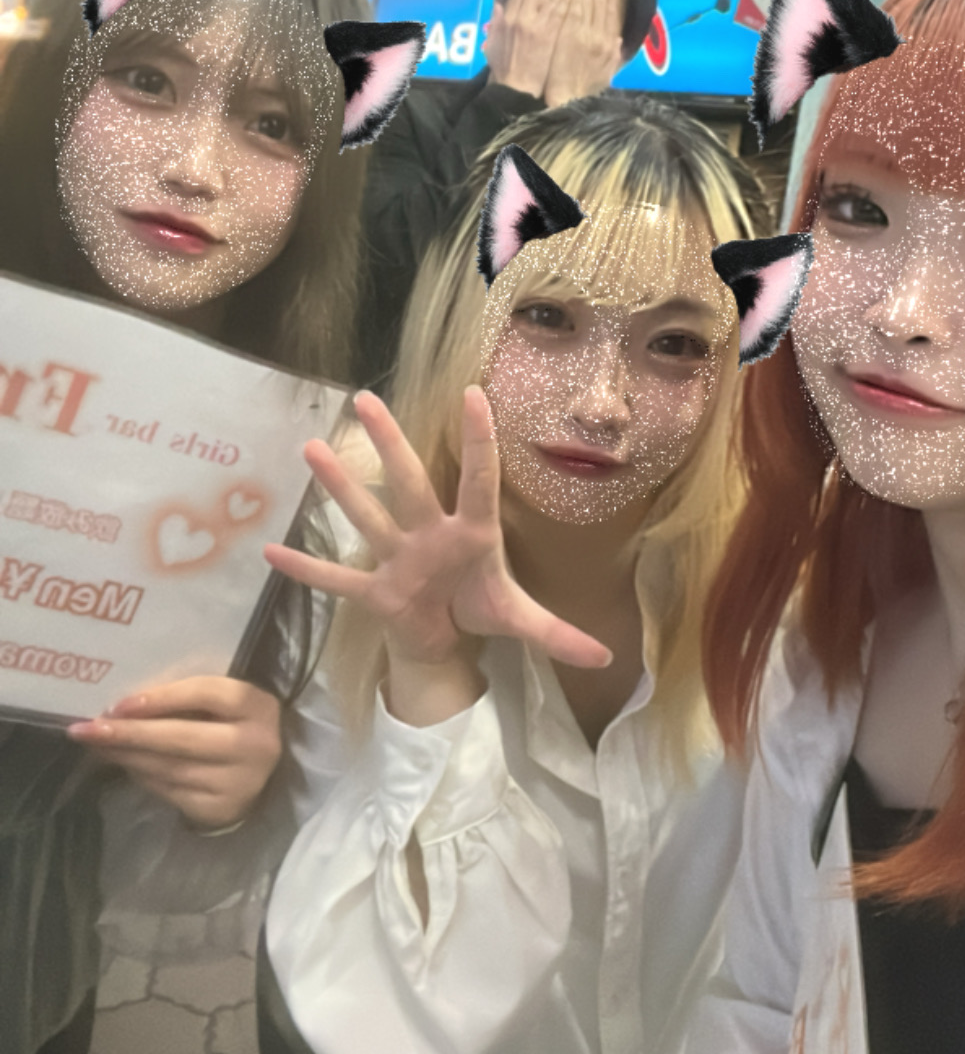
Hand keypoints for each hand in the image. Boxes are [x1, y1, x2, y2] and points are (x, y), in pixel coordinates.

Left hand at [68, 678, 281, 829]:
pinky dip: (140, 775)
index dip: (160, 698)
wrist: (263, 775)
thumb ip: (186, 697)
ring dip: (126, 756)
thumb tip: (122, 704)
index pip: (206, 693)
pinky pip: (168, 790)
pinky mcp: (219, 809)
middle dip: (129, 733)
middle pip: (181, 737)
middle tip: (86, 730)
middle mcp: (255, 746)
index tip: (118, 705)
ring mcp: (238, 782)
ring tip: (96, 745)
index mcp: (257, 706)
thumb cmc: (232, 725)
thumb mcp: (223, 704)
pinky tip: (123, 763)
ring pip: (168, 767)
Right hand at [264, 387, 612, 678]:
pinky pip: (338, 580)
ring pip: (368, 516)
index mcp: (473, 536)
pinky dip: (307, 572)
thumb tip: (607, 660)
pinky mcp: (375, 590)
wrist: (444, 640)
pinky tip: (269, 551)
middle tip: (365, 397)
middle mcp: (430, 536)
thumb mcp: (522, 622)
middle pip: (410, 484)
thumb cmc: (479, 609)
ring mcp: (398, 559)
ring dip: (340, 487)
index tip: (476, 393)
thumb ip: (560, 636)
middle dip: (390, 443)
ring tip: (311, 447)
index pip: (480, 481)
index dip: (480, 441)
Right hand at [483, 0, 574, 97]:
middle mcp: (521, 18)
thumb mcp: (493, 44)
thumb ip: (496, 23)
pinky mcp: (550, 36)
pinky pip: (562, 13)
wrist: (515, 88)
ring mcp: (537, 26)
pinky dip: (569, 0)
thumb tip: (498, 6)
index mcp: (507, 19)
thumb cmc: (503, 70)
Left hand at [543, 0, 623, 107]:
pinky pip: (573, 14)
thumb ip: (612, 56)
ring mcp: (584, 37)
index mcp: (609, 46)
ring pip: (588, 5)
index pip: (611, 14)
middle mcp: (600, 39)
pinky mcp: (569, 39)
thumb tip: (617, 42)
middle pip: (601, 5)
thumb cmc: (584, 91)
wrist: (569, 101)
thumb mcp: (605, 75)